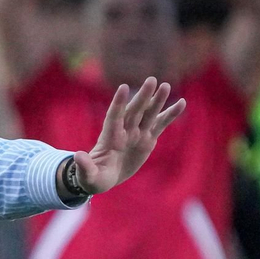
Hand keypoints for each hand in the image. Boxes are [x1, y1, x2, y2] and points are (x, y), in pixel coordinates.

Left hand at [74, 77, 185, 193]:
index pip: (113, 117)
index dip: (118, 103)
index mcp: (109, 138)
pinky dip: (170, 114)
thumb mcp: (88, 176)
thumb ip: (84, 166)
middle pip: (134, 111)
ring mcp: (136, 134)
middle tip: (152, 80)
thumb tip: (77, 156)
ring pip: (148, 114)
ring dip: (157, 100)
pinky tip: (182, 103)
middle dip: (142, 97)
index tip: (123, 88)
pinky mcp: (147, 139)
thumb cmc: (94, 177)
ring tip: (165, 86)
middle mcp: (124, 132)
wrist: (106, 177)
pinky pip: (160, 124)